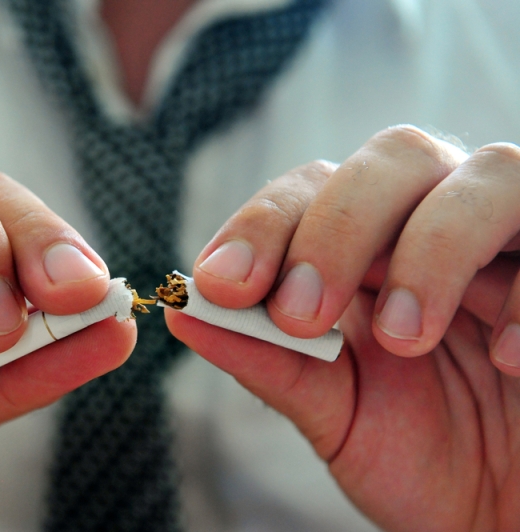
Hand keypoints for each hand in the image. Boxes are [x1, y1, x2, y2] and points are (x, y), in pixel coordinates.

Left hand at [166, 125, 519, 530]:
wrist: (501, 520)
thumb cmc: (422, 460)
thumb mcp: (332, 414)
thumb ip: (266, 360)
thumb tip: (181, 312)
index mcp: (371, 252)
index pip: (312, 189)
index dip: (264, 223)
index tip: (223, 284)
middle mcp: (442, 228)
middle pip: (395, 157)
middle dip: (338, 226)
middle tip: (303, 314)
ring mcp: (517, 249)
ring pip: (490, 173)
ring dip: (433, 246)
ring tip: (405, 337)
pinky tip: (506, 361)